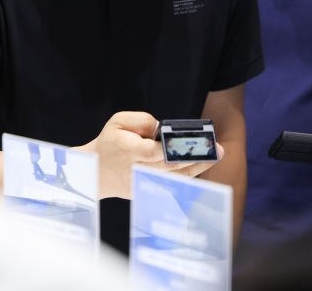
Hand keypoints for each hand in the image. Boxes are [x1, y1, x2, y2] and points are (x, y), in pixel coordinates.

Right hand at [78, 111, 224, 199]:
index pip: (157, 152)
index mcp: (130, 152)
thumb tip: (161, 129)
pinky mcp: (146, 190)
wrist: (93, 172)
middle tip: (218, 149)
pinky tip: (201, 166)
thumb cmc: (108, 143)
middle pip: (172, 166)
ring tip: (215, 156)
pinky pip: (170, 184)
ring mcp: (143, 184)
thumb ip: (141, 121)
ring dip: (197, 168)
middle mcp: (138, 171)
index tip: (195, 142)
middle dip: (196, 157)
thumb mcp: (118, 121)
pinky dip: (187, 176)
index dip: (177, 148)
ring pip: (174, 178)